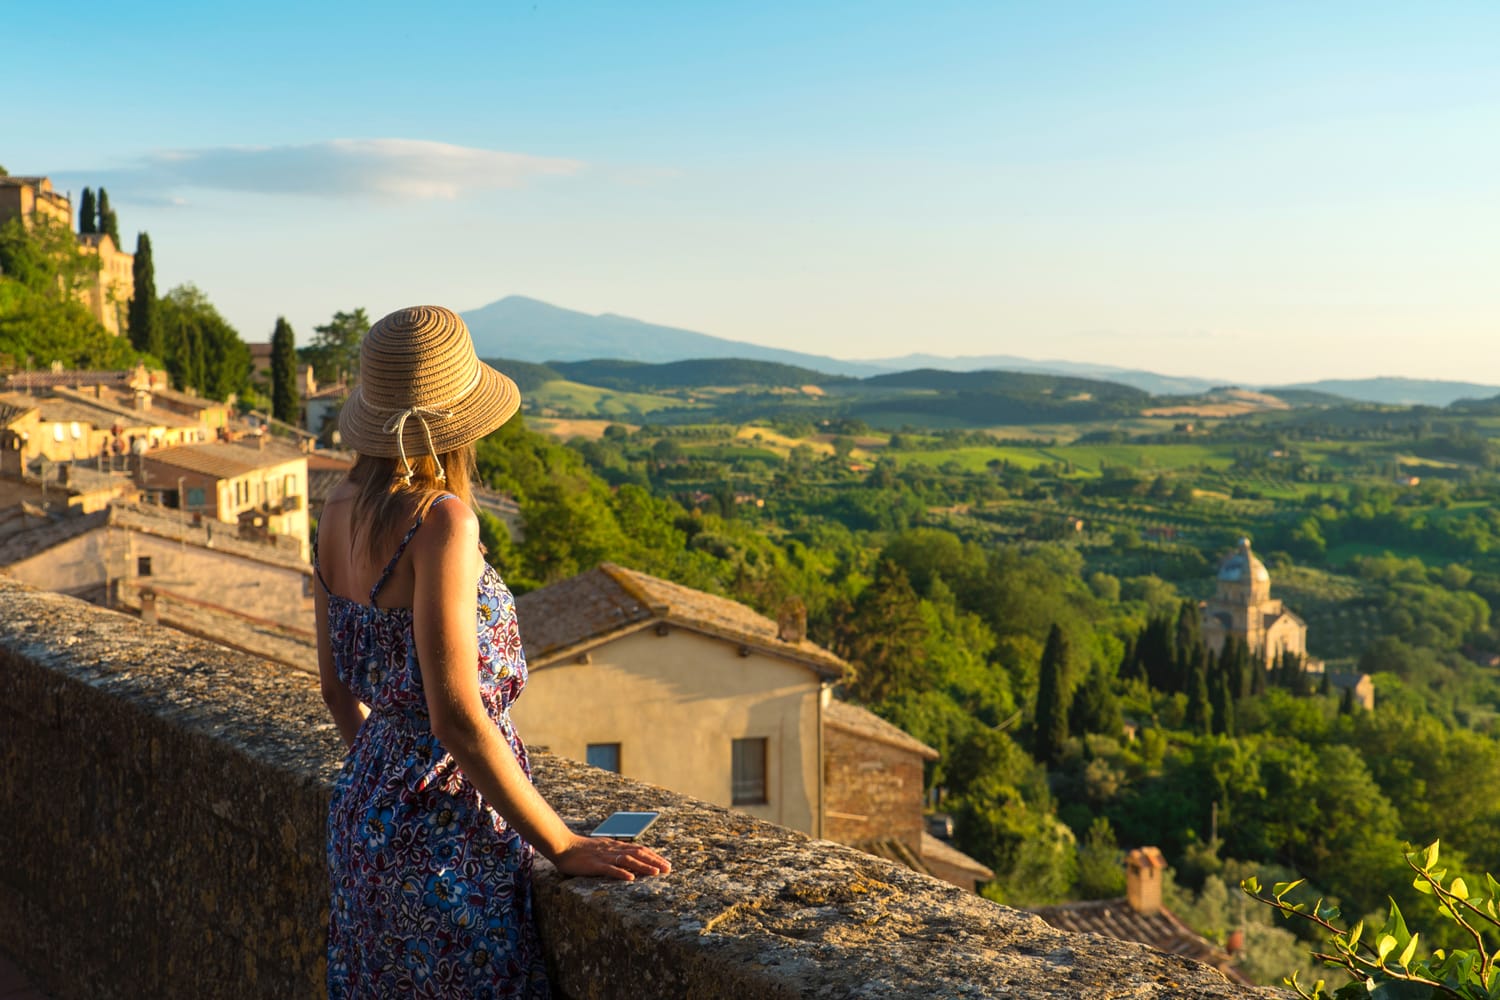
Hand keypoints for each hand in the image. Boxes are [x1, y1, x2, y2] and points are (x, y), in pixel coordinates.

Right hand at [550, 833, 670, 880]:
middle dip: (654, 861)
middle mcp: (613, 849)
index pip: (639, 849)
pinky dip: (621, 873)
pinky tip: (631, 878)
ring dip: (643, 866)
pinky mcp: (595, 865)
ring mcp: (604, 856)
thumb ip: (614, 853)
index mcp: (615, 846)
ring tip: (655, 873)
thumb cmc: (581, 850)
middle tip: (668, 869)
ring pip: (627, 860)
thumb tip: (628, 860)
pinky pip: (610, 869)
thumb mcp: (602, 848)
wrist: (563, 846)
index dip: (654, 856)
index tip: (666, 863)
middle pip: (638, 853)